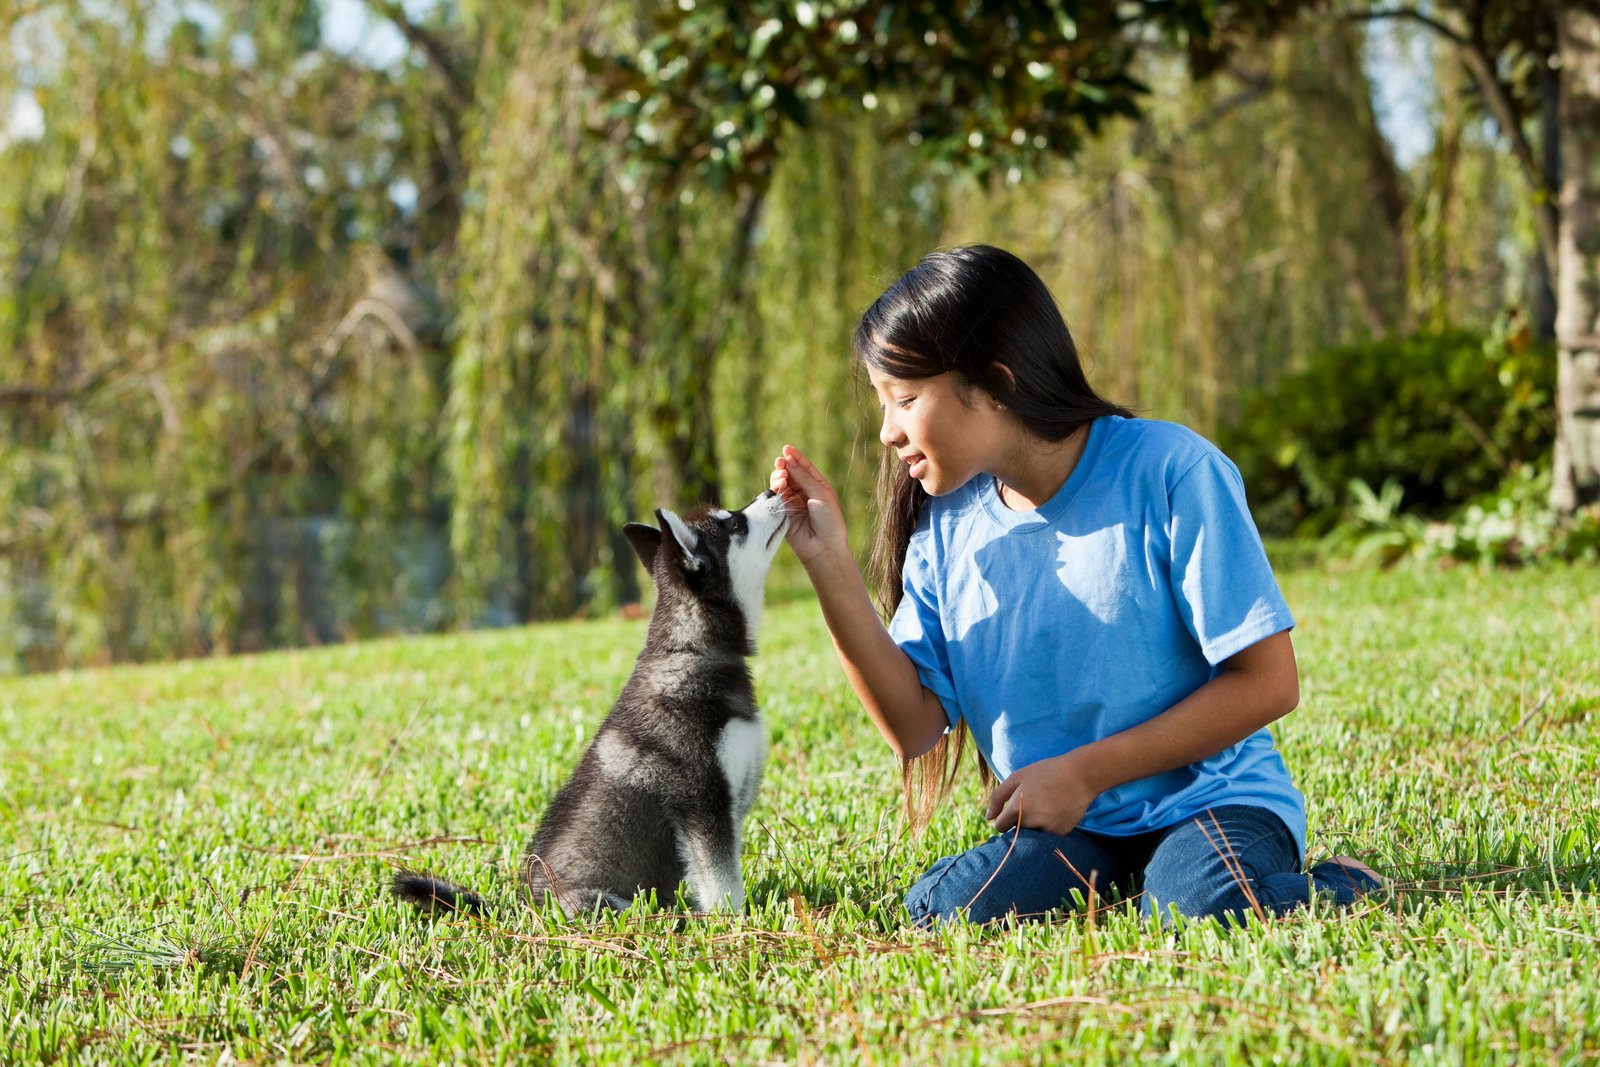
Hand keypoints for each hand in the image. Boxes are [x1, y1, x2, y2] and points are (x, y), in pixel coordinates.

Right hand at [770, 445, 849, 567]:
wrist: (823, 548)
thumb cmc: (829, 521)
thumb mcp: (821, 495)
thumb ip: (804, 478)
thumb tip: (789, 461)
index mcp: (818, 487)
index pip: (805, 468)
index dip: (795, 457)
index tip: (786, 449)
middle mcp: (805, 494)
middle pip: (791, 474)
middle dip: (785, 466)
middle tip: (780, 463)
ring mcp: (793, 503)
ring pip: (781, 484)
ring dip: (779, 477)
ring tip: (781, 477)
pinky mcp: (782, 514)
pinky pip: (776, 497)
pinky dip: (776, 489)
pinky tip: (779, 485)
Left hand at [986, 751, 1100, 835]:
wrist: (1080, 775)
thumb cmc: (1045, 773)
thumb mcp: (1017, 778)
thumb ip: (998, 798)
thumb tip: (988, 818)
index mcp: (1016, 809)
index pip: (1000, 827)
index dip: (1005, 818)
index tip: (1013, 810)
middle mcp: (1031, 823)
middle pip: (1017, 832)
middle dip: (1020, 823)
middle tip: (1034, 805)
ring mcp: (1047, 829)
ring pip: (1033, 835)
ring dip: (1035, 826)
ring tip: (1046, 807)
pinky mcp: (1062, 833)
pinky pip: (1049, 835)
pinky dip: (1050, 827)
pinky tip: (1057, 811)